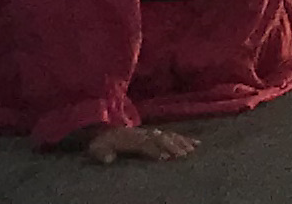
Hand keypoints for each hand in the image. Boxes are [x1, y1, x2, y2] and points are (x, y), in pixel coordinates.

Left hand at [80, 122, 199, 163]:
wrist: (103, 130)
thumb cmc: (101, 143)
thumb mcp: (97, 148)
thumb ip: (103, 153)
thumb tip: (108, 160)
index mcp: (130, 139)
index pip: (145, 144)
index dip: (155, 150)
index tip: (165, 158)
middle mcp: (143, 134)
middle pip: (161, 139)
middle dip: (173, 146)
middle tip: (184, 154)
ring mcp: (150, 133)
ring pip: (169, 136)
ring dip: (181, 142)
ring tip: (192, 149)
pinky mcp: (154, 134)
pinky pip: (172, 135)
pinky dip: (184, 138)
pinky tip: (194, 143)